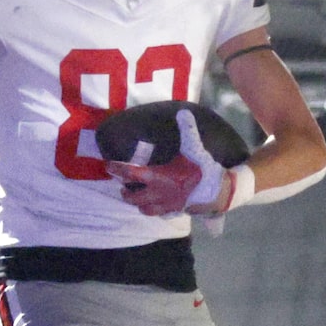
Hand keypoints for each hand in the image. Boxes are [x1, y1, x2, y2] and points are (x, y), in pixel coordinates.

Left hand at [106, 107, 232, 217]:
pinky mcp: (175, 211)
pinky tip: (154, 205)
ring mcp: (166, 204)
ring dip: (137, 203)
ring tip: (135, 197)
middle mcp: (158, 193)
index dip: (117, 169)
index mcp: (158, 177)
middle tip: (122, 185)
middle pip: (133, 197)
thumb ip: (187, 130)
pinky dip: (152, 210)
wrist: (217, 193)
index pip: (131, 173)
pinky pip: (158, 214)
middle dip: (125, 192)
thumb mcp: (194, 148)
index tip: (108, 166)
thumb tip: (184, 112)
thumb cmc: (202, 171)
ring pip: (144, 208)